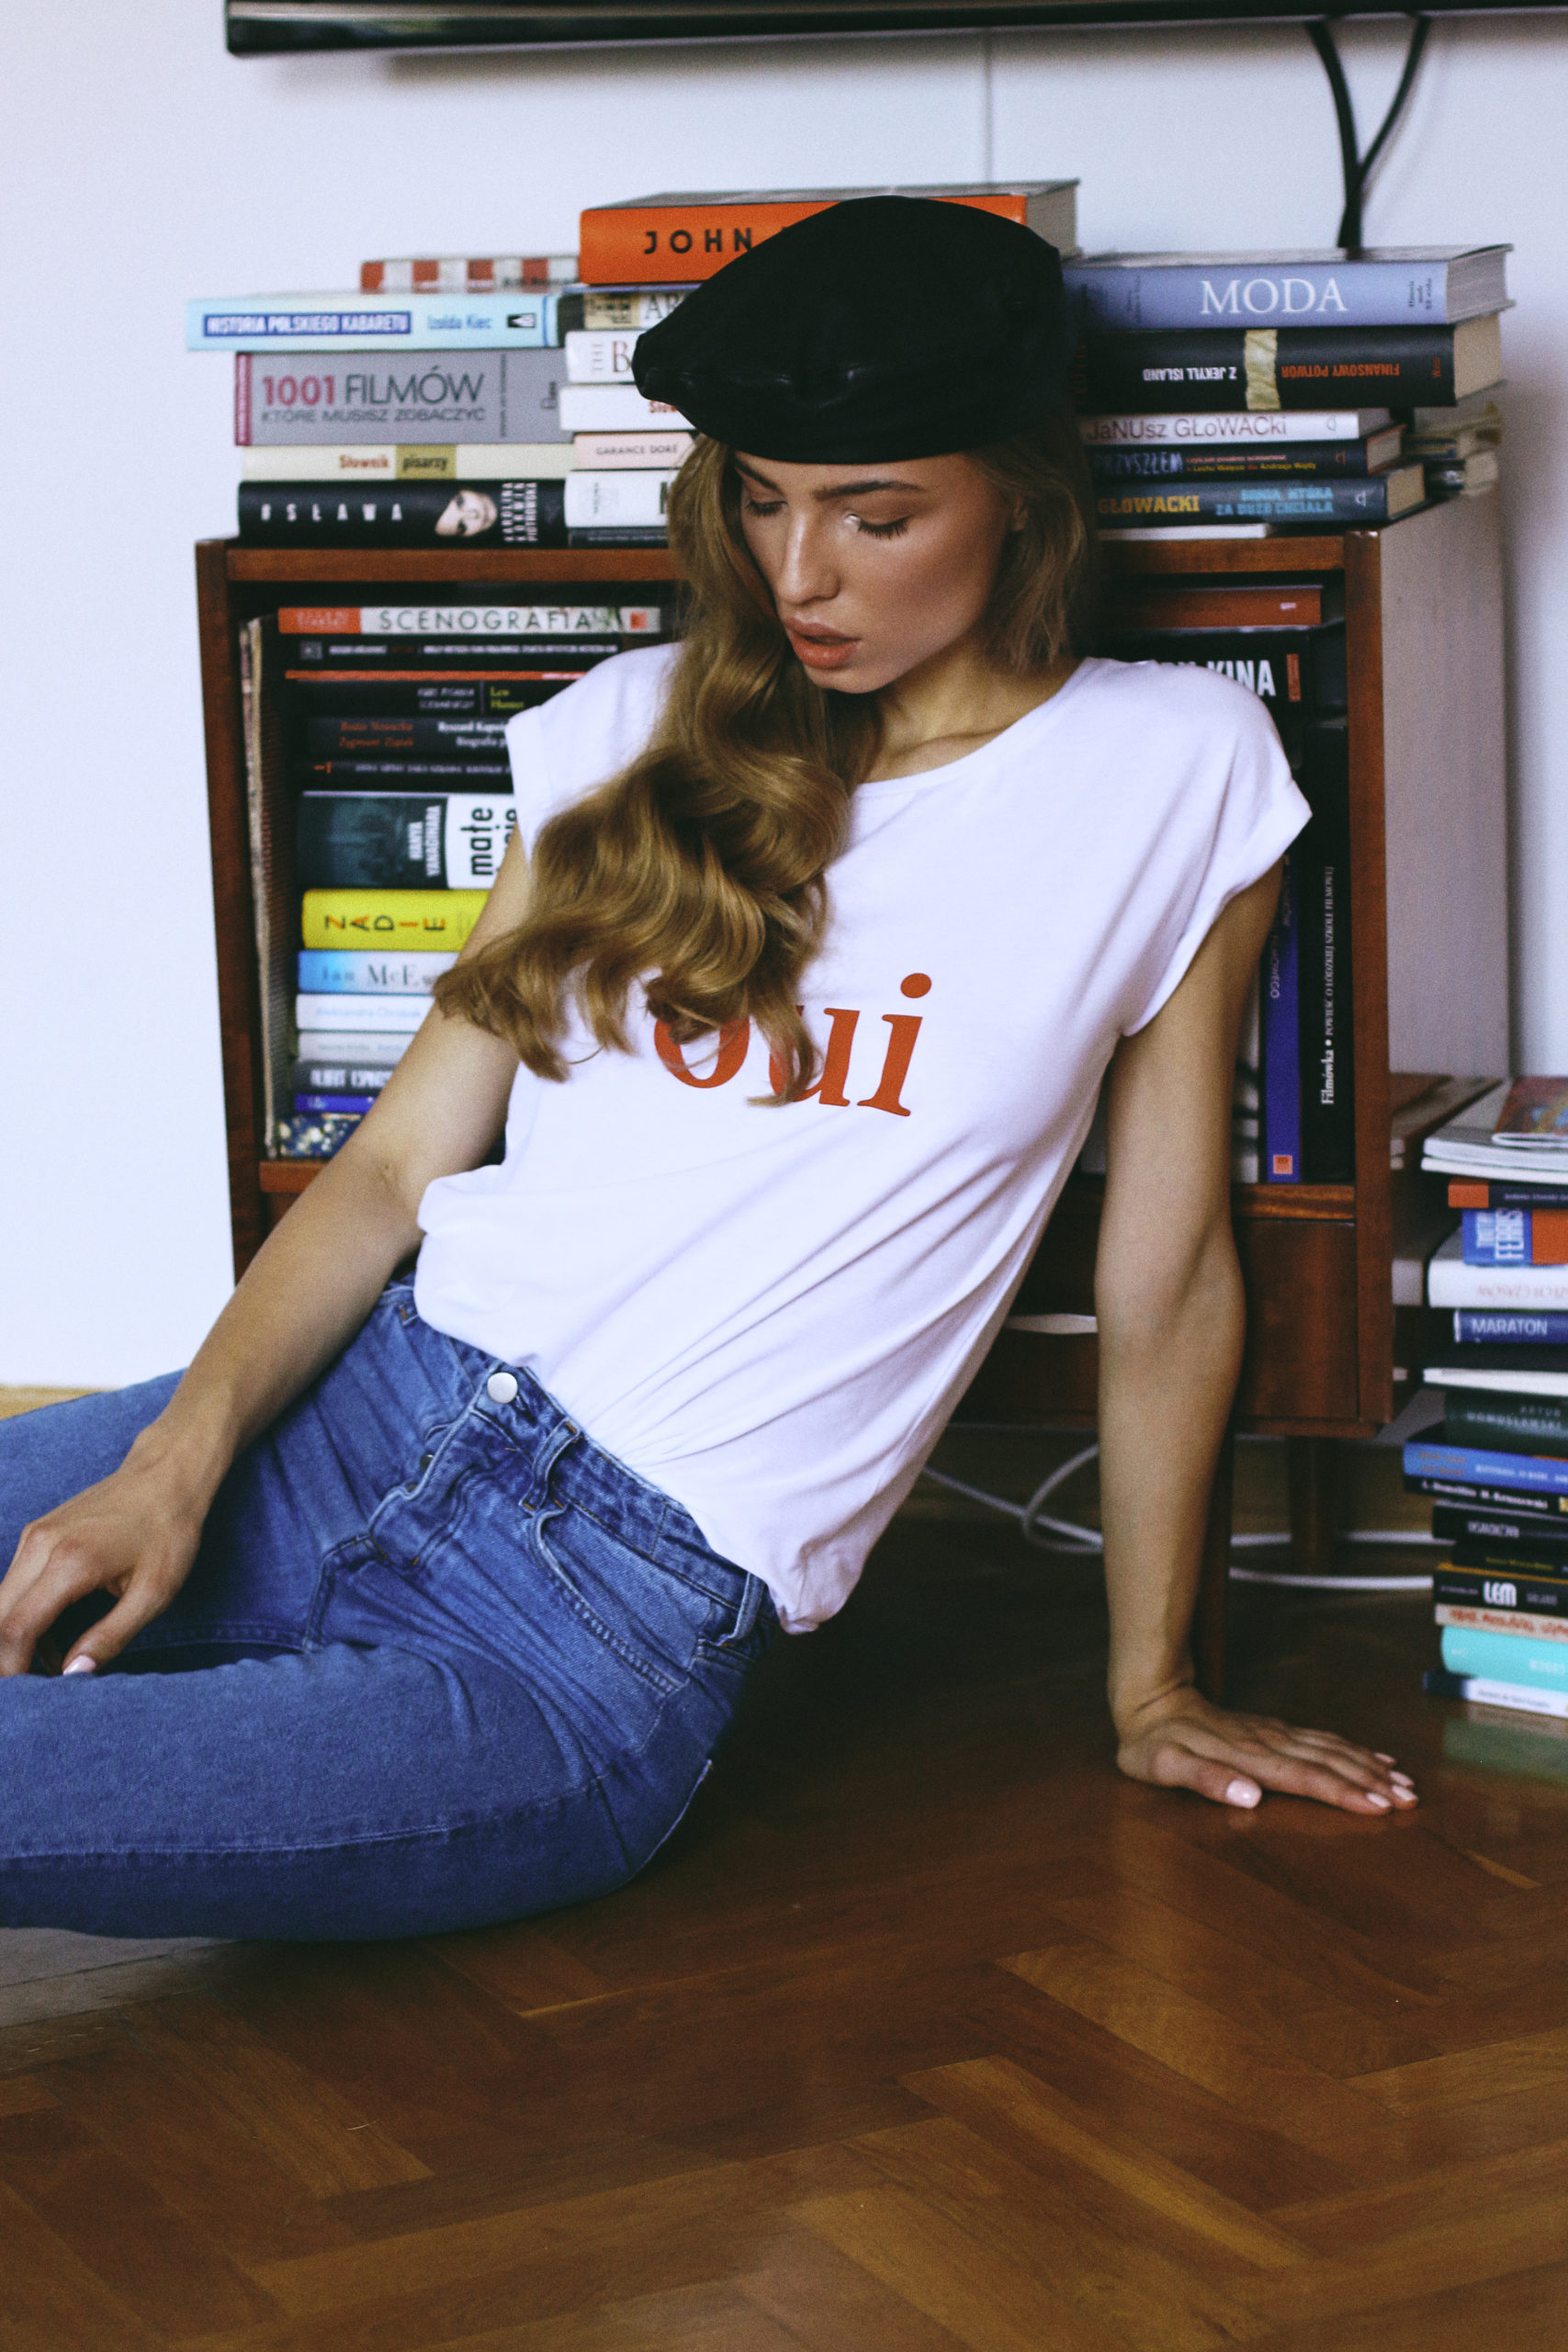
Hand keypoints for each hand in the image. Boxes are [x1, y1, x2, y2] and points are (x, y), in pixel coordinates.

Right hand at [0, 1448, 207, 1676]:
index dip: (13, 1670)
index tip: (28, 1700)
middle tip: (35, 1690)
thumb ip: (112, 1636)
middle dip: (7, 1659)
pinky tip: (56, 1638)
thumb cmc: (169, 1532)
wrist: (167, 1474)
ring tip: (53, 1665)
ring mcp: (33, 1536)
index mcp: (69, 1562)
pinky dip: (24, 1617)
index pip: (15, 1629)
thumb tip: (73, 1674)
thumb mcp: (154, 1592)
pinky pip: (13, 1585)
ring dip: (15, 1640)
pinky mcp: (36, 1535)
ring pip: (0, 1602)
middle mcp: (39, 1545)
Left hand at [1115, 1684, 1417, 1814]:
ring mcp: (1274, 1733)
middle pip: (1329, 1763)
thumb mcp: (1163, 1765)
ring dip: (1369, 1766)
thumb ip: (1205, 1779)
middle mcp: (1269, 1743)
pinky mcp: (1274, 1730)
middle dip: (1371, 1782)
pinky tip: (1374, 1756)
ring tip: (1404, 1782)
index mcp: (1248, 1757)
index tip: (1379, 1807)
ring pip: (1332, 1749)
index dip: (1342, 1793)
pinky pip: (1323, 1739)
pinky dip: (1353, 1749)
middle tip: (1410, 1800)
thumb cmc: (1153, 1742)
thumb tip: (1250, 1796)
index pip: (1305, 1777)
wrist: (1150, 1699)